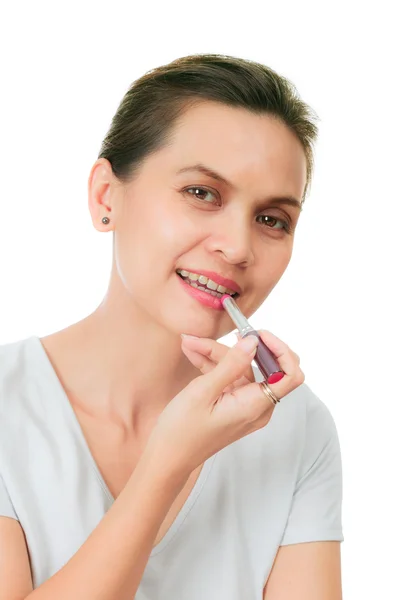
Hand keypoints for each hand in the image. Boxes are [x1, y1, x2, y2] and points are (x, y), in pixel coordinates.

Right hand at [146, 331, 303, 476]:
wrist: (167, 458)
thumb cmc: (182, 431)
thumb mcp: (203, 392)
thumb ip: (230, 364)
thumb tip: (253, 342)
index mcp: (255, 406)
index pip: (290, 374)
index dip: (280, 350)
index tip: (259, 334)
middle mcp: (257, 407)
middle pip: (260, 367)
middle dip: (237, 347)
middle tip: (214, 336)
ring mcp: (245, 407)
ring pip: (242, 369)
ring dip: (217, 354)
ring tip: (191, 343)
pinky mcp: (233, 406)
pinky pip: (231, 379)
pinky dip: (214, 366)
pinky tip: (194, 353)